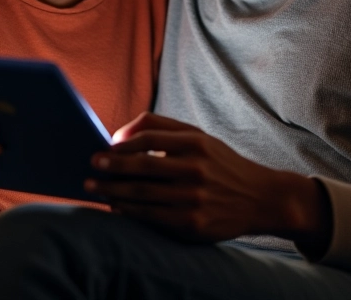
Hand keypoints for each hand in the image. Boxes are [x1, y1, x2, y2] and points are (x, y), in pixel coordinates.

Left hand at [86, 113, 330, 250]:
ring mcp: (193, 198)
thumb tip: (119, 133)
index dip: (122, 144)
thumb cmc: (220, 163)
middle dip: (111, 167)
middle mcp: (195, 169)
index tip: (103, 147)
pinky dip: (129, 210)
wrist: (260, 198)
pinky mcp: (192, 224)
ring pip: (142, 194)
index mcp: (196, 142)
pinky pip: (151, 216)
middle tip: (91, 165)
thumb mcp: (199, 136)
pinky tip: (116, 205)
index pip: (149, 138)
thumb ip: (161, 126)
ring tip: (95, 187)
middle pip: (142, 166)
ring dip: (113, 191)